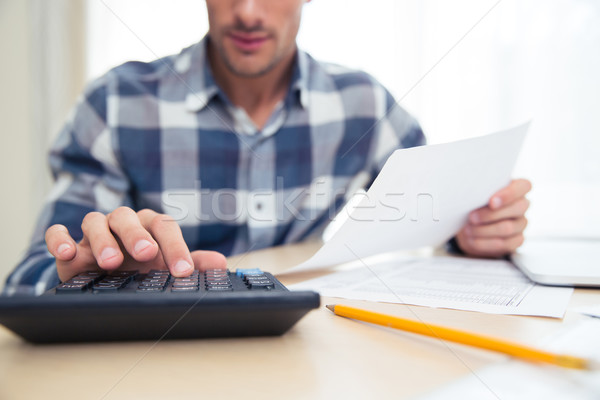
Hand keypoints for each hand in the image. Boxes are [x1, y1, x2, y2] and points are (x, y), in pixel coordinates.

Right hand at [45, 207, 226, 281]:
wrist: (106, 279)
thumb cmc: (141, 268)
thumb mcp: (166, 267)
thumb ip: (192, 263)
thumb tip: (221, 264)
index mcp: (149, 226)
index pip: (164, 227)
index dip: (175, 248)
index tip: (183, 272)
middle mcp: (121, 224)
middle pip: (128, 218)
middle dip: (137, 235)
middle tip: (147, 255)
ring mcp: (95, 232)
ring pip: (95, 221)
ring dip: (103, 239)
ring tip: (110, 262)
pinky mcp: (70, 244)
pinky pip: (58, 233)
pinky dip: (60, 240)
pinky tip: (68, 254)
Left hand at [455, 179, 531, 257]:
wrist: (468, 225)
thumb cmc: (474, 205)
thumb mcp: (476, 195)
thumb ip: (480, 192)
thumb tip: (470, 194)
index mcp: (516, 188)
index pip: (524, 186)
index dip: (509, 194)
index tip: (491, 202)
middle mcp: (521, 205)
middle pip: (517, 208)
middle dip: (490, 214)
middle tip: (472, 217)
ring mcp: (520, 224)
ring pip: (508, 228)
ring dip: (484, 230)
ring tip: (468, 229)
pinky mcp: (516, 240)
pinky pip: (504, 244)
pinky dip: (484, 242)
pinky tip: (472, 239)